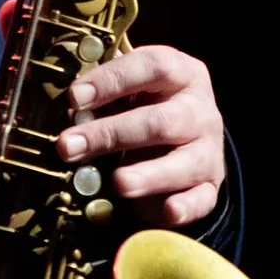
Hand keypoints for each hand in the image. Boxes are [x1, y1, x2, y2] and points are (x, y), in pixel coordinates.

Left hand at [52, 44, 227, 227]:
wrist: (189, 138)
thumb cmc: (148, 107)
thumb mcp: (132, 92)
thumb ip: (106, 99)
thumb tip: (71, 114)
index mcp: (182, 74)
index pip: (153, 67)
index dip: (112, 80)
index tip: (74, 97)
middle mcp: (200, 110)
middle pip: (160, 121)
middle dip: (110, 134)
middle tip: (69, 145)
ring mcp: (208, 149)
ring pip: (183, 162)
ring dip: (147, 174)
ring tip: (117, 182)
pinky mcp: (210, 185)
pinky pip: (201, 198)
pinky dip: (185, 207)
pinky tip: (167, 211)